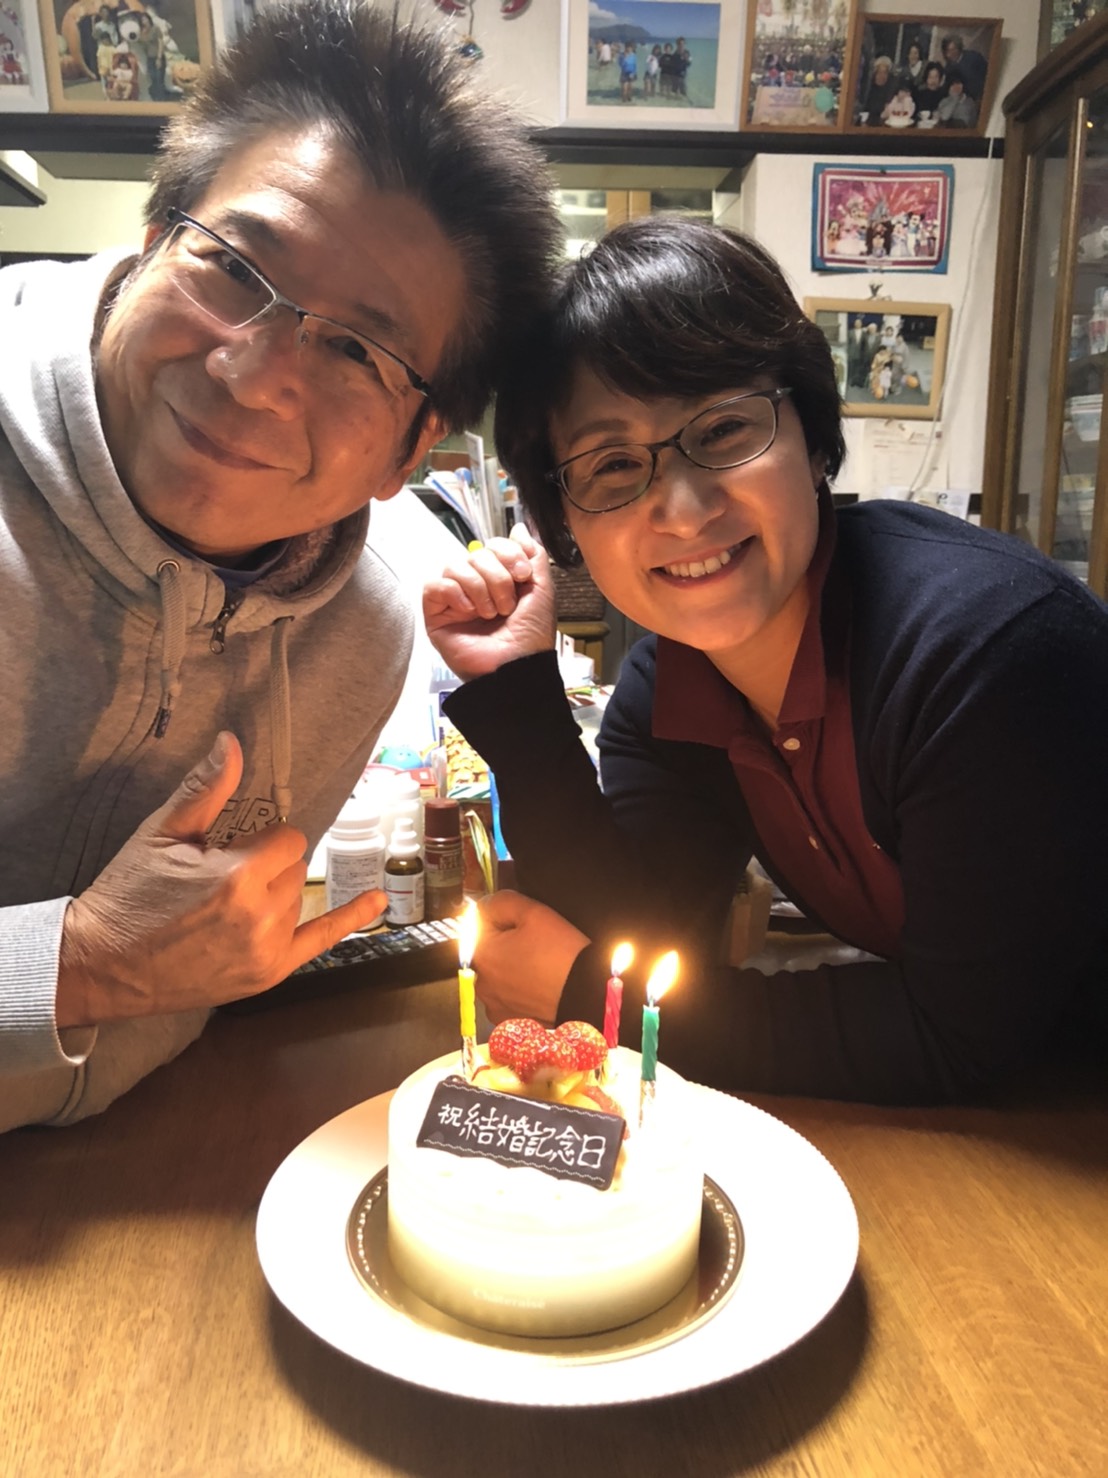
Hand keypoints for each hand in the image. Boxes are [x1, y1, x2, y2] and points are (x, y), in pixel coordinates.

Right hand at [57, 732, 385, 1026]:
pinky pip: (321, 940)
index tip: (228, 849)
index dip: (259, 840)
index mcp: (237, 875)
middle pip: (293, 868)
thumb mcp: (162, 834)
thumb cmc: (128, 896)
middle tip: (218, 879)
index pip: (287, 837)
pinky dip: (351, 918)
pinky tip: (378, 900)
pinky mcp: (266, 975)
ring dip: (274, 894)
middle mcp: (259, 914)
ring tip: (226, 907)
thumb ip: (206, 789)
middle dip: (264, 865)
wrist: (102, 965)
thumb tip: (232, 741)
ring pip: (296, 899)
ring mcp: (266, 949)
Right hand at [422, 523, 557, 681]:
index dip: (507, 553)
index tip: (522, 575)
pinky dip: (455, 593)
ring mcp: (454, 600)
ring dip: (478, 587)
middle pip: (475, 553)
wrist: (517, 667)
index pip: (493, 545)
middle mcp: (475, 586)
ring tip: (489, 613)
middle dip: (496, 577)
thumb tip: (520, 527)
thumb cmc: (530, 636)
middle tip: (507, 605)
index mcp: (498, 579)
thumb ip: (534, 555)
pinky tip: (468, 611)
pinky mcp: (436, 614)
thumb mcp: (542, 589)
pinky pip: (435, 585)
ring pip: (455, 565)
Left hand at [473, 890, 588, 1024]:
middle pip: (488, 951)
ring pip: (498, 976)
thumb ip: (502, 902)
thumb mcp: (534, 913)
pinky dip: (520, 991)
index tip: (526, 925)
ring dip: (512, 969)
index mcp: (481, 954)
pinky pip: (508, 998)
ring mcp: (494, 1005)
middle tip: (537, 945)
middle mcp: (481, 983)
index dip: (504, 917)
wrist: (588, 995)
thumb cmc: (562, 954)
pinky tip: (539, 987)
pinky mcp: (509, 1021)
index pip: (479, 923)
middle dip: (506, 944)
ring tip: (541, 968)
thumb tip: (484, 905)